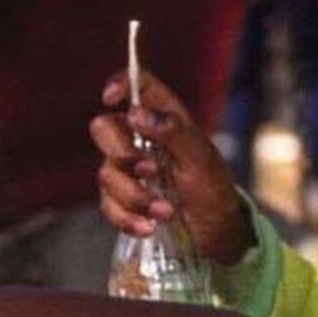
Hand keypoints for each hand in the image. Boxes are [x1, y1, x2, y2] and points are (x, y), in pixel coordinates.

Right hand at [91, 69, 253, 265]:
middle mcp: (140, 139)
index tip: (111, 99)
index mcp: (164, 119)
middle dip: (123, 155)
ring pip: (106, 173)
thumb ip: (171, 131)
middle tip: (151, 172)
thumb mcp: (199, 158)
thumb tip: (135, 113)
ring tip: (164, 210)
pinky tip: (148, 226)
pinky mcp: (122, 200)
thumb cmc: (212, 188)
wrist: (214, 233)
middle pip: (104, 128)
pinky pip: (107, 204)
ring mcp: (128, 170)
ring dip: (135, 196)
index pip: (137, 86)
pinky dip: (127, 218)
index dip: (120, 83)